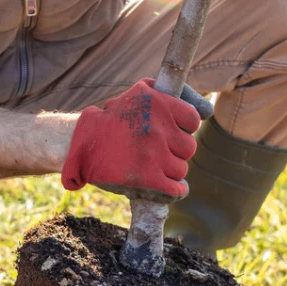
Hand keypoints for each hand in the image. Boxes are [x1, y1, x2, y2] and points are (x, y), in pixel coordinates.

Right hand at [61, 79, 212, 201]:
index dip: (185, 128)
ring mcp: (154, 154)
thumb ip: (167, 96)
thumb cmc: (109, 120)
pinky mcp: (147, 178)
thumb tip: (207, 110)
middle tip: (160, 151)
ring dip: (171, 170)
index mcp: (157, 102)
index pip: (193, 119)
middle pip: (188, 147)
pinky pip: (176, 188)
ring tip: (156, 167)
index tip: (175, 131)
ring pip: (181, 168)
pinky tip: (171, 188)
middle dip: (176, 151)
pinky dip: (176, 191)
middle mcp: (157, 127)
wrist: (79, 144)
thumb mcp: (137, 94)